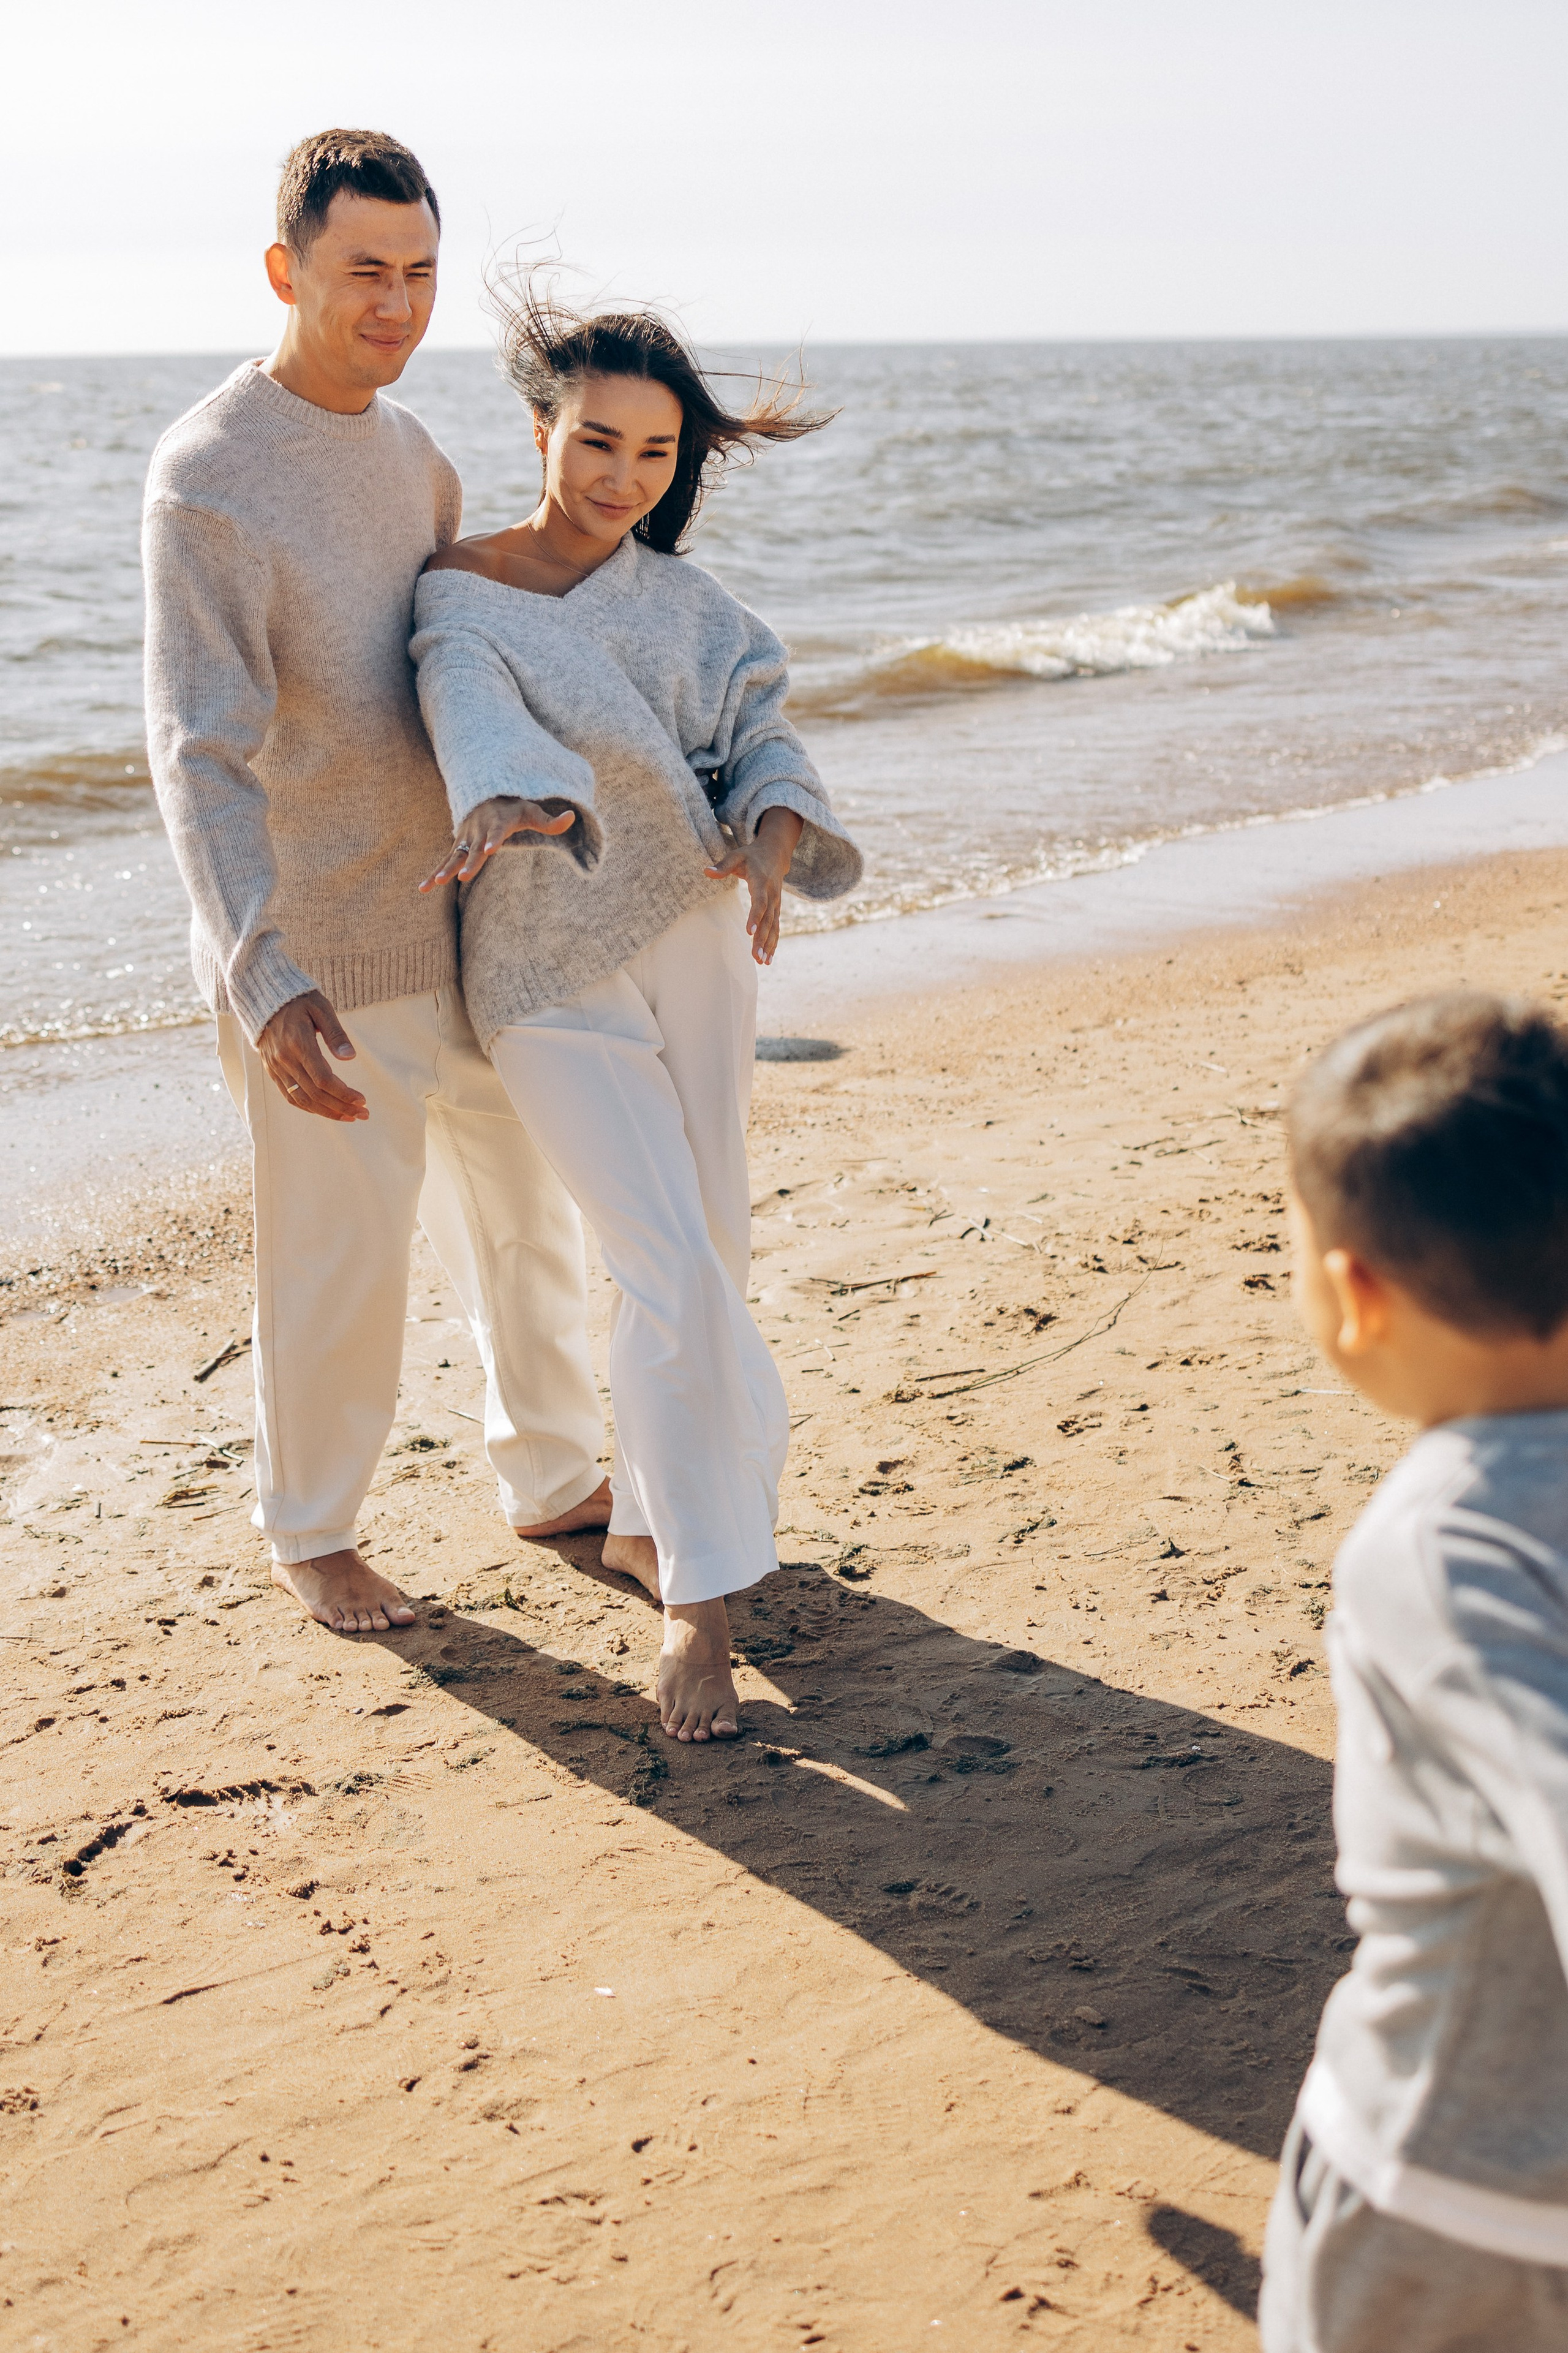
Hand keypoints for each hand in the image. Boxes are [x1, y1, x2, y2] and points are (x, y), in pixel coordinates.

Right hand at [257, 990, 367, 1121]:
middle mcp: (284, 1059)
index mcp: (298, 1043)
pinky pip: (289, 1096)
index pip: (323, 1079)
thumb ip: (336, 1034)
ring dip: (327, 1112)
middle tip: (364, 1113)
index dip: (344, 1094)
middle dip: (341, 1107)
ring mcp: (276, 1066)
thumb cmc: (299, 1000)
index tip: (362, 1100)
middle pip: (315, 1094)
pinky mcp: (272, 1070)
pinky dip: (309, 1107)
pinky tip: (327, 1111)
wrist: (264, 998)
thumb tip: (351, 1058)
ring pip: (302, 1100)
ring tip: (350, 1116)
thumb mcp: (321, 1008)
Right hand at [419, 794, 575, 890]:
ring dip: (444, 869)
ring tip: (434, 884)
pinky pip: (445, 860)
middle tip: (462, 876)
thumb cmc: (514, 807)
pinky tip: (422, 888)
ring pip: (454, 856)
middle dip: (468, 862)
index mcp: (498, 823)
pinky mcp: (458, 846)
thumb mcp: (532, 811)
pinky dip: (433, 873)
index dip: (493, 839)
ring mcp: (466, 839)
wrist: (487, 795)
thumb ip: (551, 820)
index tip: (490, 849)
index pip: (497, 832)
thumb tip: (572, 817)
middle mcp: (479, 831)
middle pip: (473, 849)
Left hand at [704, 806, 804, 964]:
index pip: (760, 902)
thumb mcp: (737, 855)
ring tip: (762, 962)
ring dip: (769, 945)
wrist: (776, 854)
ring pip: (773, 927)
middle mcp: (772, 895)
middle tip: (756, 956)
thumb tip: (705, 871)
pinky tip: (768, 959)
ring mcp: (776, 904)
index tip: (749, 932)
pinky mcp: (777, 910)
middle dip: (762, 939)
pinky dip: (773, 943)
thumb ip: (722, 865)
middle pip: (768, 920)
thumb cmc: (751, 856)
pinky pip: (776, 928)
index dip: (755, 916)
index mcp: (762, 882)